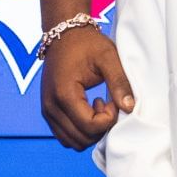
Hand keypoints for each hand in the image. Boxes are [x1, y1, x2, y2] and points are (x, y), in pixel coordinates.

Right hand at [39, 29, 133, 150]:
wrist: (64, 34)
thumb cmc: (87, 44)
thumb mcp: (108, 57)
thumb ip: (119, 82)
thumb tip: (129, 107)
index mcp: (64, 94)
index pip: (90, 126)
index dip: (108, 118)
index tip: (113, 99)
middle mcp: (50, 106)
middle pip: (81, 138)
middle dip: (101, 126)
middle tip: (109, 103)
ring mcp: (47, 111)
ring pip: (72, 142)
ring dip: (91, 131)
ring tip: (99, 106)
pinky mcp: (48, 112)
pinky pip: (65, 136)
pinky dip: (81, 131)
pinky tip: (90, 110)